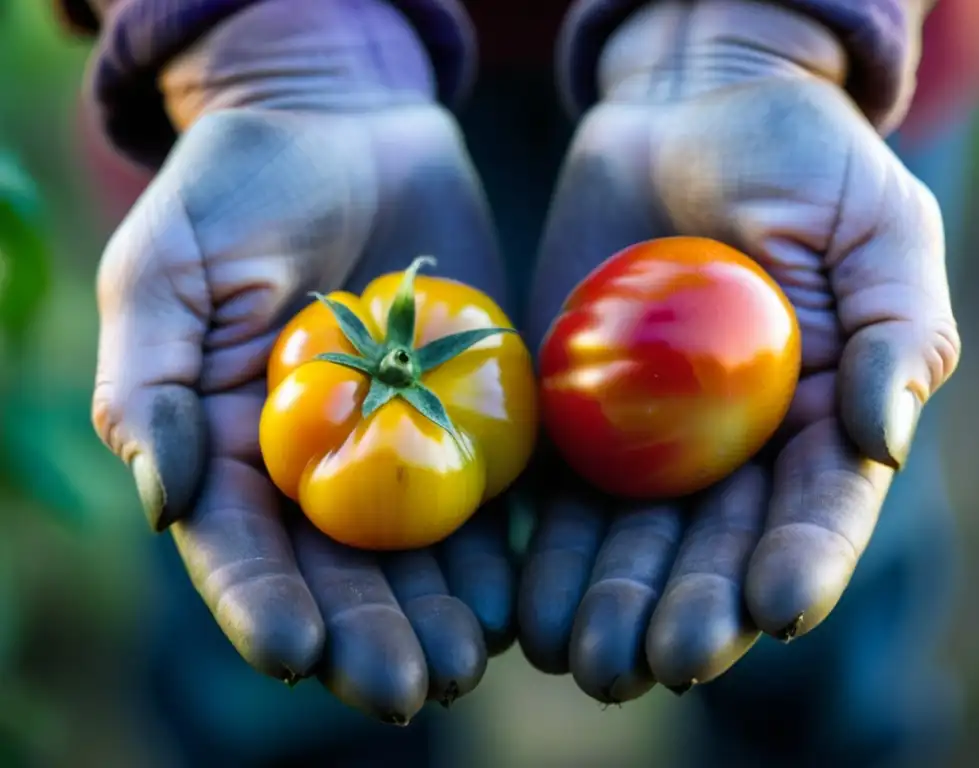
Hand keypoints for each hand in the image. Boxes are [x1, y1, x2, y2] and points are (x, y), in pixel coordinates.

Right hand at [91, 1, 513, 721]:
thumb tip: (161, 500)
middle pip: (336, 567)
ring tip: (463, 662)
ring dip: (436, 611)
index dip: (262, 601)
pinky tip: (514, 591)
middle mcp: (315, 460)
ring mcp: (399, 436)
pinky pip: (485, 485)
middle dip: (364, 633)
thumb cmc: (238, 188)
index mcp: (230, 443)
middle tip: (404, 688)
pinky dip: (498, 541)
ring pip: (416, 548)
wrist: (343, 123)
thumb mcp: (166, 270)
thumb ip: (147, 383)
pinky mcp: (469, 404)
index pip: (240, 542)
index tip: (293, 652)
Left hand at [519, 0, 959, 701]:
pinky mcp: (574, 409)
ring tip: (582, 658)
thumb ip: (899, 330)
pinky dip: (542, 548)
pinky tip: (524, 601)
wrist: (688, 109)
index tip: (774, 607)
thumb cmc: (800, 158)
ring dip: (608, 603)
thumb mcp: (877, 225)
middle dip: (689, 609)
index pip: (816, 509)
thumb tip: (886, 439)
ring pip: (631, 540)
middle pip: (714, 546)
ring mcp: (648, 434)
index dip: (801, 561)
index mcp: (819, 418)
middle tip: (656, 661)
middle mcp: (734, 445)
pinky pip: (557, 490)